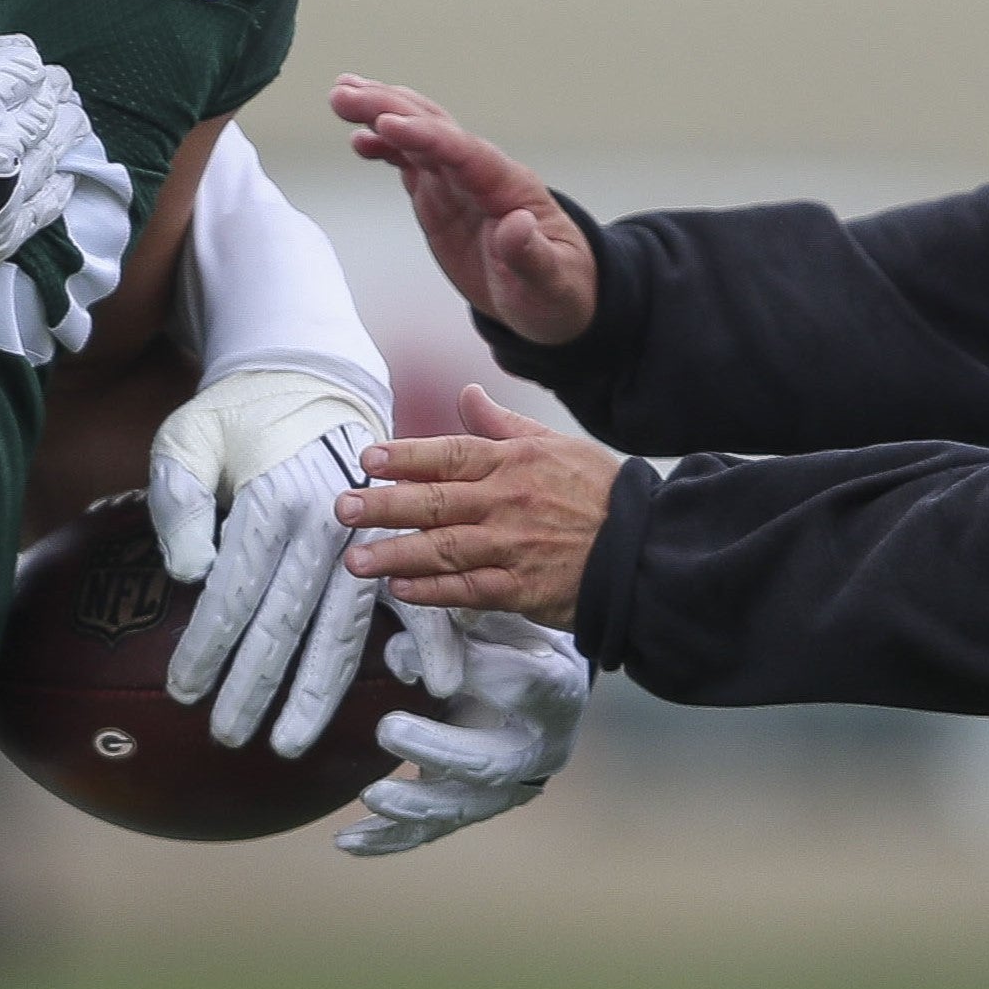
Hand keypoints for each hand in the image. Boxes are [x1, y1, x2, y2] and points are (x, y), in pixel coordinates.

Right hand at [0, 33, 89, 326]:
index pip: (21, 66)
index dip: (20, 53)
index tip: (12, 50)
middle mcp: (6, 146)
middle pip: (47, 108)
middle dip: (53, 89)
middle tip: (56, 83)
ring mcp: (10, 194)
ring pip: (56, 154)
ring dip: (67, 130)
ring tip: (72, 118)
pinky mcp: (3, 236)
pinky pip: (46, 207)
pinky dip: (59, 186)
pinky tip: (65, 177)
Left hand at [151, 368, 464, 752]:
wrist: (310, 375)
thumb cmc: (236, 415)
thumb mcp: (187, 438)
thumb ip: (179, 502)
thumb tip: (191, 575)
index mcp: (266, 501)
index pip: (230, 592)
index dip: (206, 647)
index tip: (184, 693)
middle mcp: (319, 524)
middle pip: (283, 622)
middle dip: (255, 686)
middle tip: (230, 738)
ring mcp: (362, 535)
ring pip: (341, 625)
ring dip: (319, 688)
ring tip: (295, 741)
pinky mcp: (391, 537)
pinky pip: (417, 594)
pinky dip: (431, 641)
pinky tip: (436, 688)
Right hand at [329, 77, 595, 345]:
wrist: (553, 299)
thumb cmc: (558, 291)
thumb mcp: (550, 283)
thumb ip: (532, 256)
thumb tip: (517, 225)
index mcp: (509, 188)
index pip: (463, 152)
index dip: (424, 135)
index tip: (386, 122)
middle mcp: (481, 175)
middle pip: (434, 129)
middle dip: (390, 108)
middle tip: (343, 93)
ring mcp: (459, 184)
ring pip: (417, 137)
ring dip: (380, 113)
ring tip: (340, 96)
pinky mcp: (441, 198)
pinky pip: (410, 162)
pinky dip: (385, 146)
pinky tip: (357, 137)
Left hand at [338, 385, 623, 627]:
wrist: (645, 548)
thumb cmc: (599, 493)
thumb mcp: (555, 445)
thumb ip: (503, 424)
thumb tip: (466, 396)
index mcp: (514, 463)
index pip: (449, 454)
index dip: (405, 456)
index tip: (368, 459)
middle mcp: (508, 503)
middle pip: (435, 502)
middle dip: (384, 505)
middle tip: (343, 507)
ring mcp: (513, 548)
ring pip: (444, 550)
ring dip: (396, 555)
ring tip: (357, 559)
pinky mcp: (522, 589)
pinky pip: (470, 590)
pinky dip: (435, 591)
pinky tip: (403, 590)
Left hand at [340, 610, 588, 856]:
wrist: (542, 683)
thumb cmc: (514, 638)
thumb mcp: (498, 618)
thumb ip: (456, 628)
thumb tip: (398, 658)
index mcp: (557, 691)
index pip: (524, 683)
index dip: (479, 672)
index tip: (427, 656)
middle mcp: (541, 748)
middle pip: (492, 762)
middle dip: (438, 751)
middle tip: (388, 729)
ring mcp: (508, 788)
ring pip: (461, 807)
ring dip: (412, 805)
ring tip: (371, 794)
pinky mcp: (474, 808)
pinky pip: (430, 830)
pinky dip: (386, 838)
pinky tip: (346, 841)